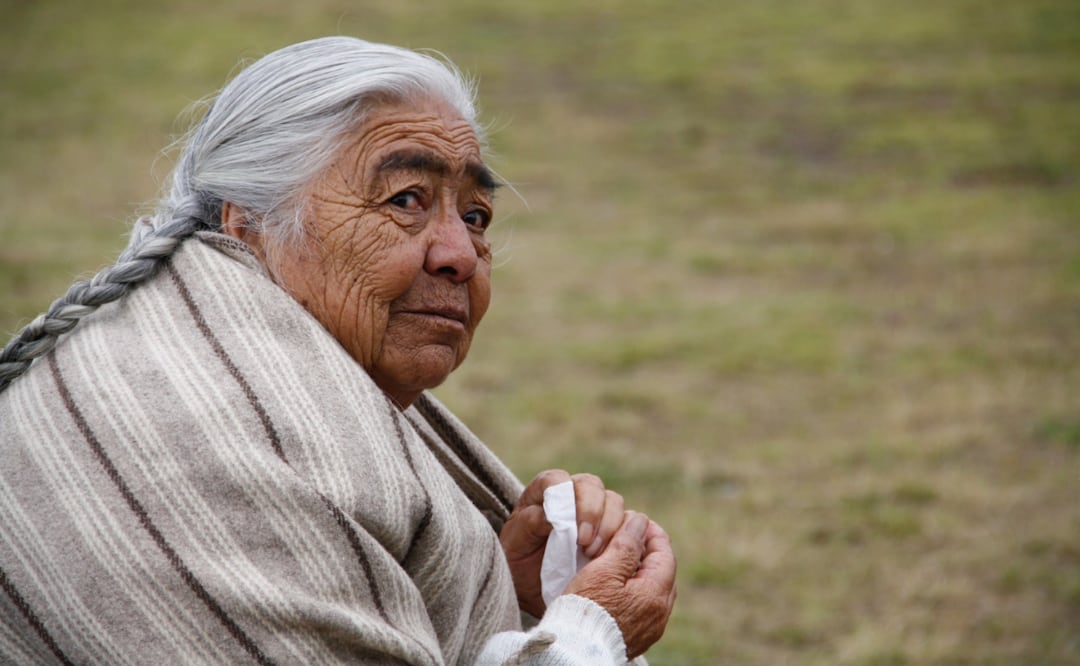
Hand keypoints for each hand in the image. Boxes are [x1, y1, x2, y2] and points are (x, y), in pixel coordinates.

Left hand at [500, 469, 625, 617]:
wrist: (535, 589)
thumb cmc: (520, 562)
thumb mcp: (514, 546)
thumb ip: (528, 524)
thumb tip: (550, 515)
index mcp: (543, 492)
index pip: (556, 480)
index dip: (565, 497)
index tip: (568, 526)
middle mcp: (572, 494)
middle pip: (591, 486)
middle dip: (592, 512)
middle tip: (585, 542)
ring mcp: (595, 508)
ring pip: (613, 501)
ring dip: (609, 526)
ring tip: (593, 553)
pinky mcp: (613, 526)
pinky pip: (629, 521)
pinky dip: (624, 536)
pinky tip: (612, 556)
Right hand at [565, 511, 676, 658]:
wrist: (575, 650)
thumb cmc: (587, 608)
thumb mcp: (604, 569)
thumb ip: (626, 544)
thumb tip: (640, 522)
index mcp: (656, 593)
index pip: (664, 552)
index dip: (650, 531)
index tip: (633, 520)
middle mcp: (660, 613)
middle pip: (661, 570)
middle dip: (645, 550)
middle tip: (624, 537)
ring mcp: (651, 626)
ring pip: (652, 587)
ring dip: (639, 570)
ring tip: (616, 559)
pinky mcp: (639, 635)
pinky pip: (643, 604)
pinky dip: (634, 589)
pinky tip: (615, 584)